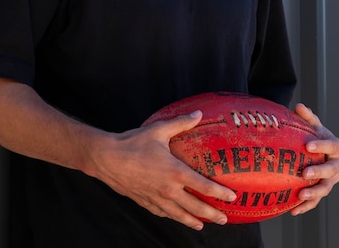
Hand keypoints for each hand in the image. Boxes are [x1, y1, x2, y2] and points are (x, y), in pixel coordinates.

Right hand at [84, 111, 236, 230]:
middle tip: (224, 219)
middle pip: (196, 207)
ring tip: (203, 226)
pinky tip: (175, 217)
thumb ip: (181, 123)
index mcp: (175, 172)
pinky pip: (162, 213)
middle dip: (212, 214)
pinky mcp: (144, 201)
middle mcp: (168, 189)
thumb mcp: (158, 130)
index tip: (232, 198)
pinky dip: (172, 216)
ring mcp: (156, 198)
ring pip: (179, 215)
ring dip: (194, 221)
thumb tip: (198, 114)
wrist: (106, 158)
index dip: (220, 194)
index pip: (204, 187)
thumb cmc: (132, 143)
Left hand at [290, 103, 338, 215]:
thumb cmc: (312, 135)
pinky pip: (316, 201)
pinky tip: (293, 210)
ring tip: (300, 195)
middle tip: (305, 173)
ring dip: (314, 193)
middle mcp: (337, 165)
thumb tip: (299, 106)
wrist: (315, 150)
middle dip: (319, 172)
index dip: (322, 146)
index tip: (307, 145)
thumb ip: (307, 117)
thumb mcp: (311, 125)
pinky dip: (306, 206)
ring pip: (326, 188)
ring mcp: (331, 180)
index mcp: (336, 147)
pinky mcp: (322, 191)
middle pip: (332, 170)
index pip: (333, 146)